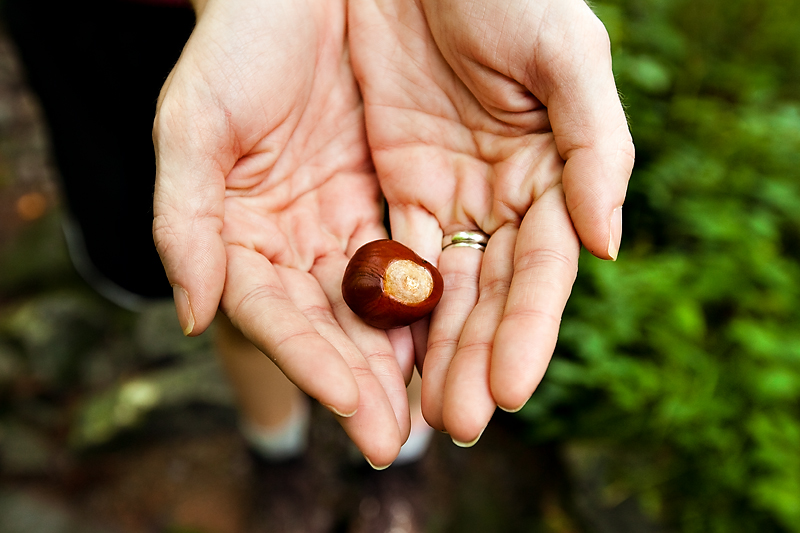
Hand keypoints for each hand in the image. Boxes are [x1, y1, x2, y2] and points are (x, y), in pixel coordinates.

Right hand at [152, 0, 411, 466]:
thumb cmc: (234, 45)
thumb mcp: (194, 123)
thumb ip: (183, 220)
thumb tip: (190, 317)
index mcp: (240, 236)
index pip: (274, 314)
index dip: (307, 360)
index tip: (346, 404)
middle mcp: (297, 241)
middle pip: (332, 326)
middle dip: (365, 383)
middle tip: (396, 440)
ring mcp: (348, 221)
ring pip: (381, 303)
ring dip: (410, 359)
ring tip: (441, 410)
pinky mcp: (396, 192)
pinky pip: (424, 252)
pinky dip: (442, 297)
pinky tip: (467, 337)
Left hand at [349, 0, 633, 442]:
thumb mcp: (565, 52)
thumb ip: (597, 144)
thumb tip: (608, 247)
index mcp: (551, 174)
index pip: (540, 271)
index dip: (526, 332)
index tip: (506, 392)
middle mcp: (501, 197)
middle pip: (489, 294)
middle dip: (473, 359)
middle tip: (455, 424)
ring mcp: (446, 193)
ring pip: (439, 288)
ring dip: (430, 351)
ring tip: (416, 412)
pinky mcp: (394, 181)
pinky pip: (388, 253)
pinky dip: (386, 305)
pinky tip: (377, 354)